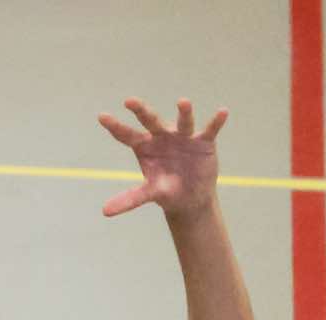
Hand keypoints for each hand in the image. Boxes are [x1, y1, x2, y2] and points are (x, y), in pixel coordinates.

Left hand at [97, 96, 226, 217]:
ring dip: (184, 112)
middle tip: (129, 101)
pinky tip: (223, 112)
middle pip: (151, 121)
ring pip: (183, 122)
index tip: (101, 117)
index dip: (115, 126)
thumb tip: (105, 212)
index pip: (127, 135)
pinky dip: (216, 122)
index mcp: (145, 146)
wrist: (191, 197)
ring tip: (183, 101)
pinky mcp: (203, 141)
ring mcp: (183, 136)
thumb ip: (129, 199)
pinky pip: (210, 129)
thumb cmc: (166, 190)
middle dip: (141, 111)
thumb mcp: (149, 193)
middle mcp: (162, 136)